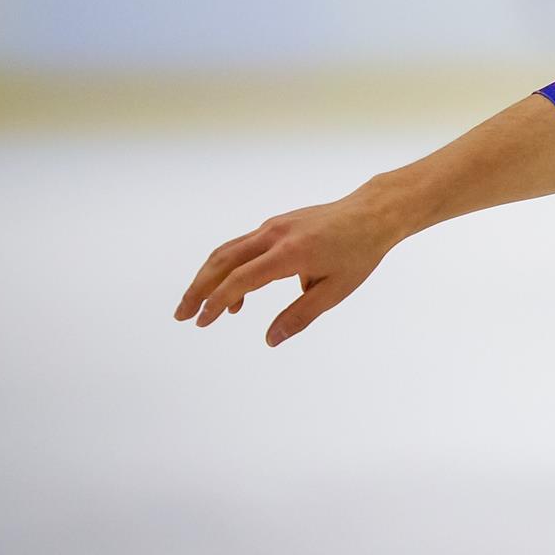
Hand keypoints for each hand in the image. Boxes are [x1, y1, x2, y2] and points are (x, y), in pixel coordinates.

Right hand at [173, 185, 405, 346]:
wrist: (373, 214)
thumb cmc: (359, 253)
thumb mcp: (335, 291)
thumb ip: (300, 315)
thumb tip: (270, 340)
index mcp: (289, 253)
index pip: (241, 279)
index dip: (217, 302)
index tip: (202, 321)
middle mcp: (274, 235)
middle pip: (222, 260)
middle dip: (198, 288)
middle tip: (182, 315)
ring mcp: (274, 227)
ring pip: (229, 251)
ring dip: (209, 277)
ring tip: (201, 308)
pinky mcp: (277, 225)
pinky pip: (244, 246)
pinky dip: (230, 268)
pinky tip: (238, 295)